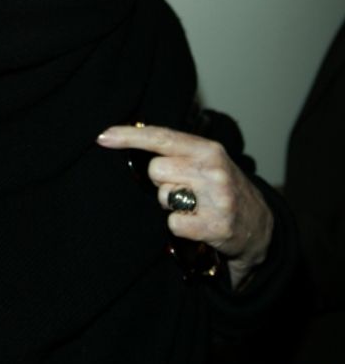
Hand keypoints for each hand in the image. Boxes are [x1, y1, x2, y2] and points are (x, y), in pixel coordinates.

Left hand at [97, 124, 273, 288]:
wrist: (260, 227)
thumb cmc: (222, 188)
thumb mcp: (207, 161)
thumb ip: (176, 150)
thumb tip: (130, 138)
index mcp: (208, 149)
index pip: (162, 137)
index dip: (129, 135)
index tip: (102, 136)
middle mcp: (213, 170)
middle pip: (156, 171)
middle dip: (161, 182)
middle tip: (183, 189)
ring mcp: (217, 198)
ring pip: (163, 197)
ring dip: (171, 205)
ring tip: (193, 206)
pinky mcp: (215, 226)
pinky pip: (173, 224)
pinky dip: (180, 226)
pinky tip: (197, 224)